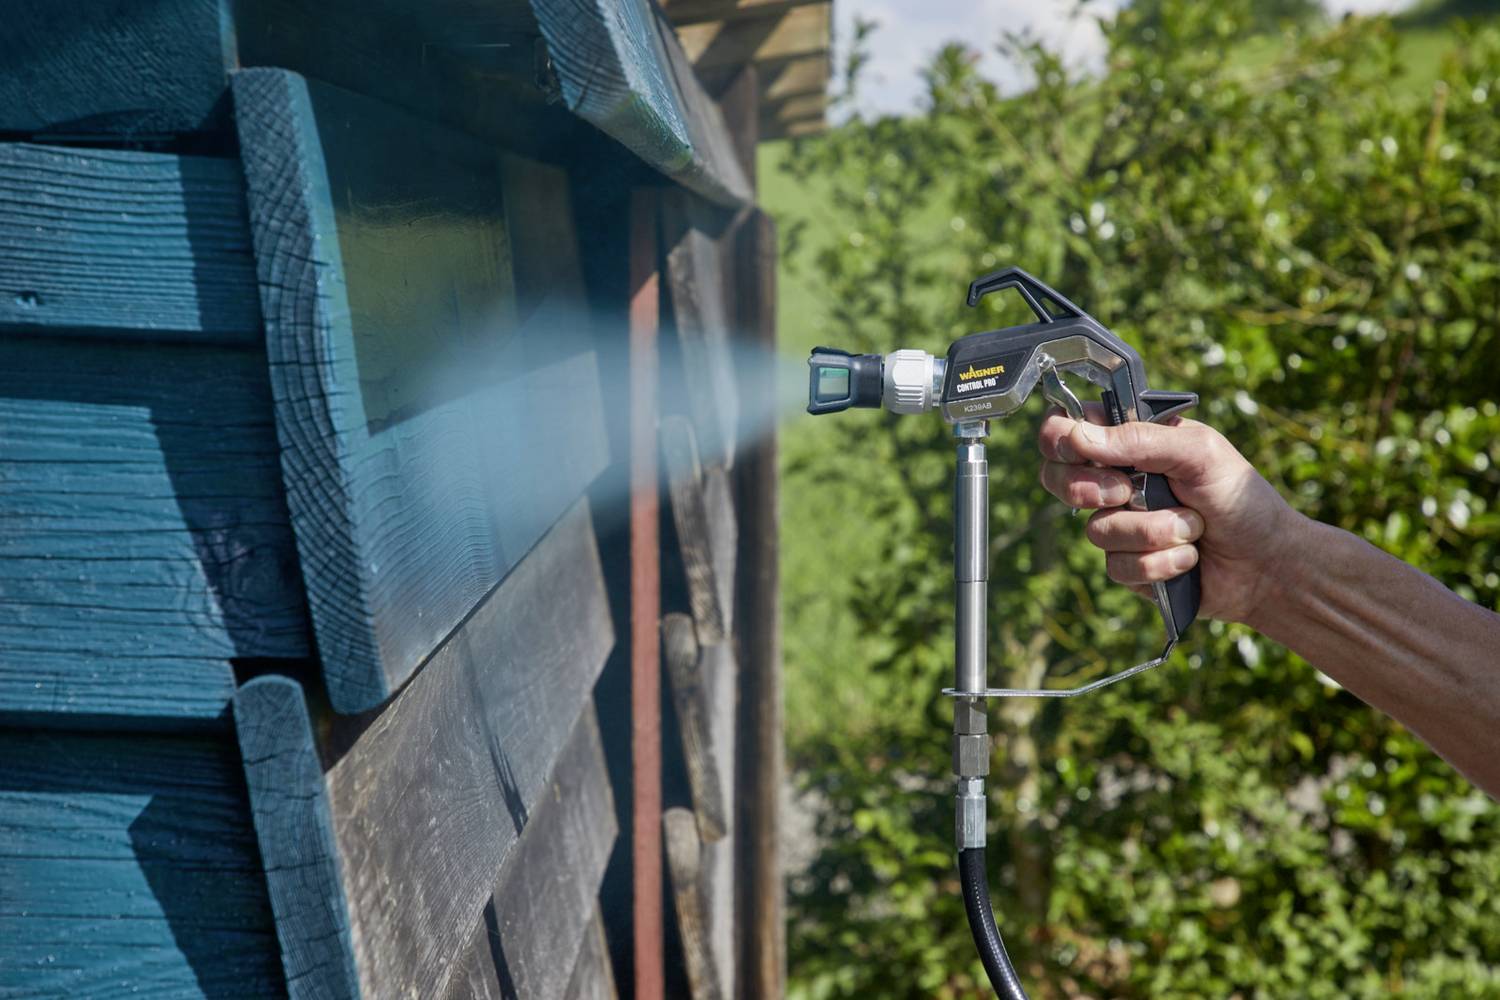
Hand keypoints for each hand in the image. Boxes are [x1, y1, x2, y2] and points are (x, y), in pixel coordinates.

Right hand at [1036, 406, 1299, 624]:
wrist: (1268, 562)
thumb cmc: (1238, 496)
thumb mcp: (1197, 452)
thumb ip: (1138, 440)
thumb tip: (1078, 436)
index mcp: (1128, 442)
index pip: (1066, 430)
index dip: (1058, 439)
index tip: (1077, 449)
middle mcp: (1114, 481)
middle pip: (1057, 480)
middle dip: (1091, 490)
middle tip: (1128, 492)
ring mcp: (1118, 525)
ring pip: (1096, 530)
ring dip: (1153, 531)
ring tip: (1193, 529)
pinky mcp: (1128, 566)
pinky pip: (1118, 567)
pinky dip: (1160, 564)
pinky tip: (1188, 560)